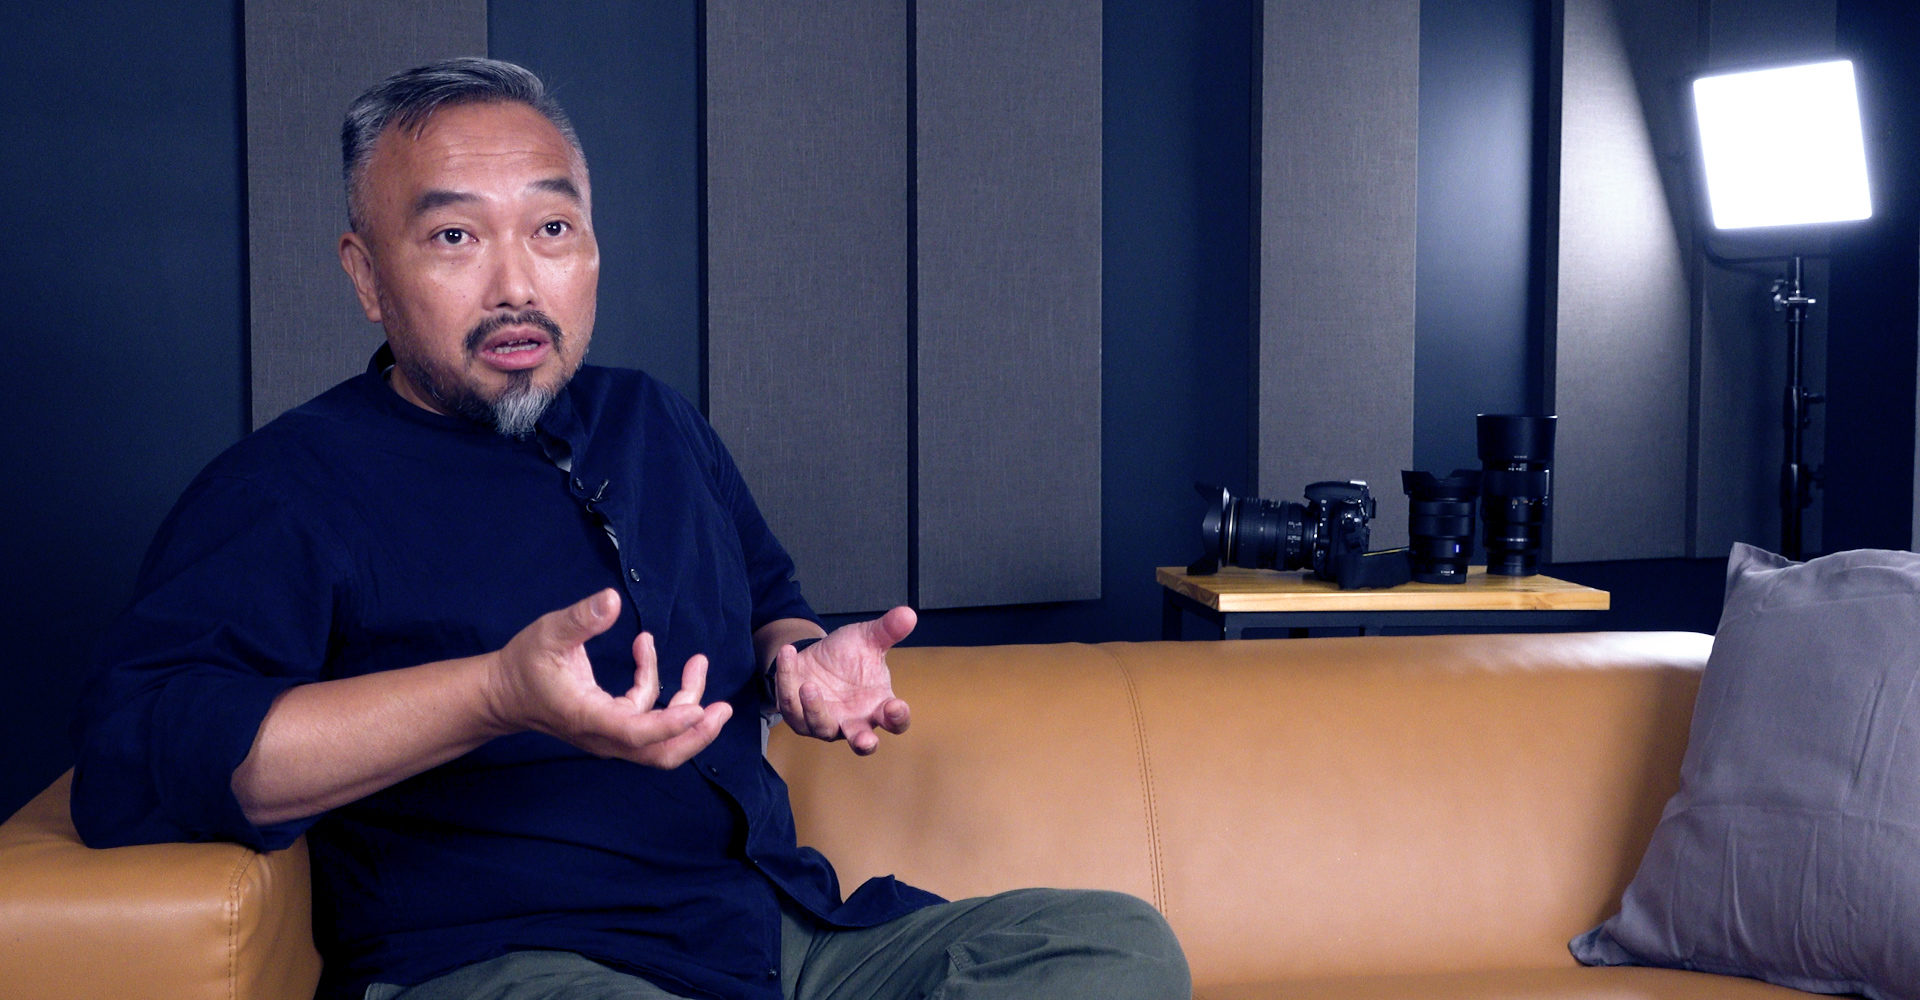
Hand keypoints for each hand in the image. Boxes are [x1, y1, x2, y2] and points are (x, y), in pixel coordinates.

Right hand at [487, 589, 731, 767]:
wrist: (503, 694)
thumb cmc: (524, 664)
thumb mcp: (550, 634)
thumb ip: (582, 618)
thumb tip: (611, 600)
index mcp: (588, 717)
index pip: (636, 732)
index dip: (670, 725)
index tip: (700, 709)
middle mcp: (603, 735)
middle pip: (660, 753)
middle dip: (697, 735)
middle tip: (724, 709)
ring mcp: (609, 734)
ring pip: (659, 737)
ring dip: (685, 705)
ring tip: (698, 663)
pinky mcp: (612, 725)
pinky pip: (646, 715)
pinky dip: (657, 688)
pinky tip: (644, 649)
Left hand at [774, 606, 914, 753]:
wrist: (817, 656)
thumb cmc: (850, 655)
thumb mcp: (868, 639)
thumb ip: (888, 630)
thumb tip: (908, 613)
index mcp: (878, 707)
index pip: (895, 721)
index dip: (898, 718)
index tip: (896, 706)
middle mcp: (853, 721)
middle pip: (861, 743)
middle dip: (863, 743)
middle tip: (864, 741)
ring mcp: (824, 722)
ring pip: (821, 727)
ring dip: (815, 709)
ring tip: (809, 685)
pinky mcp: (797, 715)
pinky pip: (790, 703)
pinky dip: (787, 678)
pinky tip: (788, 653)